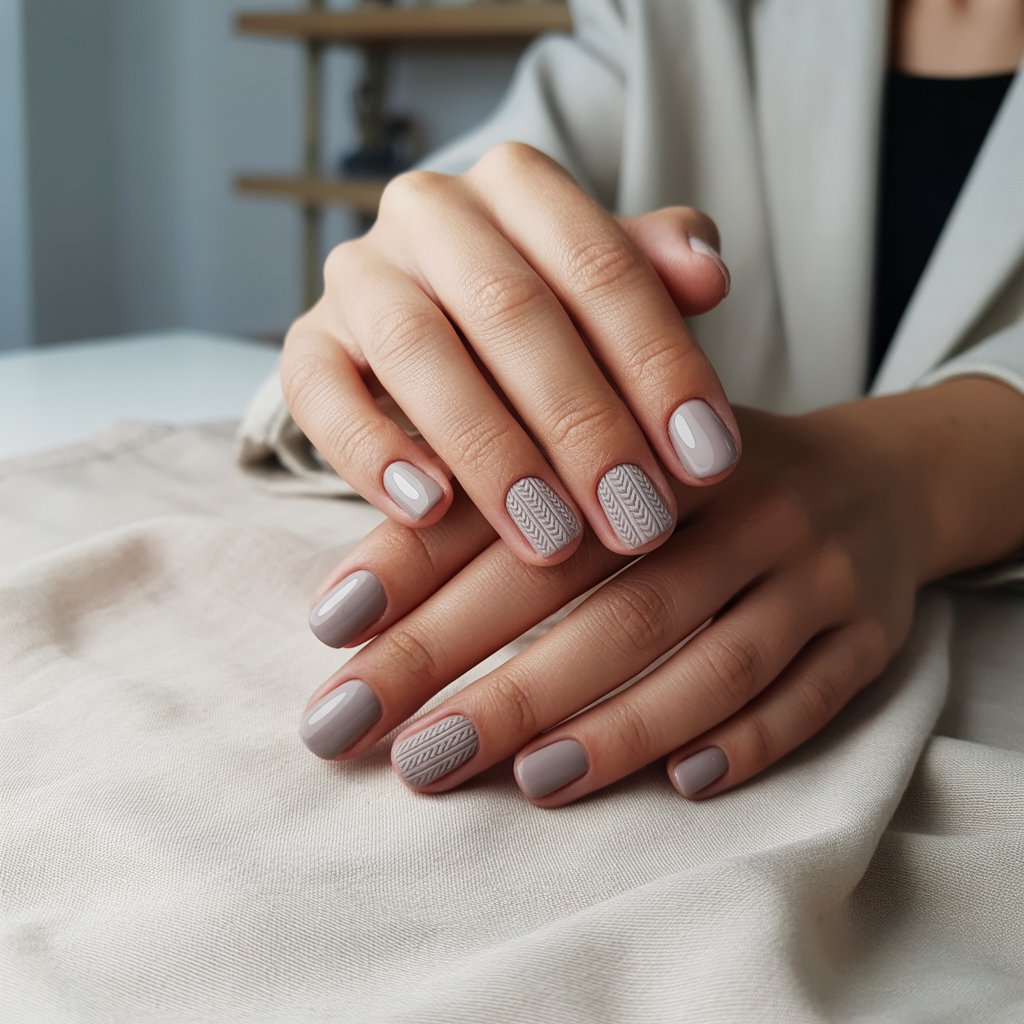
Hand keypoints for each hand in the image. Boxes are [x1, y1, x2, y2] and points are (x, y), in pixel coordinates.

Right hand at [280, 141, 739, 585]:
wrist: (448, 330)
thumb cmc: (554, 320)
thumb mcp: (612, 294)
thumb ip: (658, 275)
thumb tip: (707, 271)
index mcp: (516, 184)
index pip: (599, 264)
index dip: (659, 364)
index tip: (709, 463)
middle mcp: (430, 211)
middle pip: (510, 308)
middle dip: (582, 425)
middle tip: (637, 519)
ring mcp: (359, 274)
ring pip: (416, 349)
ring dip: (491, 453)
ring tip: (551, 538)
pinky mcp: (308, 343)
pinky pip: (318, 392)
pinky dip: (370, 451)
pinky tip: (429, 513)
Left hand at [296, 397, 931, 803]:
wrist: (878, 474)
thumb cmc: (701, 476)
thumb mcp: (613, 450)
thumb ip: (502, 493)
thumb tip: (361, 589)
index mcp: (654, 442)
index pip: (527, 506)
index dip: (423, 568)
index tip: (332, 631)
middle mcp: (740, 503)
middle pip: (611, 601)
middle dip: (498, 682)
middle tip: (398, 750)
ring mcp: (813, 568)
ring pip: (713, 659)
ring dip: (616, 727)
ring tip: (522, 780)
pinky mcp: (868, 628)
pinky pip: (811, 695)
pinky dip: (747, 742)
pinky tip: (681, 784)